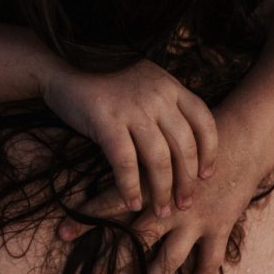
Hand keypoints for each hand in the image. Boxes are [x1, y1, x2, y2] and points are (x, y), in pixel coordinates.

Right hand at [42, 61, 217, 217]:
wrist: (64, 63)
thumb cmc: (106, 78)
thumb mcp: (145, 82)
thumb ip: (165, 104)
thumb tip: (184, 141)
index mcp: (170, 86)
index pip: (204, 121)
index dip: (209, 152)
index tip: (206, 175)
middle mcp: (157, 97)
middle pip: (184, 146)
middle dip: (187, 180)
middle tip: (185, 203)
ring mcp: (132, 109)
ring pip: (158, 160)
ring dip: (162, 191)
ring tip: (161, 211)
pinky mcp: (106, 121)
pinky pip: (125, 163)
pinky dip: (130, 187)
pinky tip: (133, 202)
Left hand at [57, 151, 262, 273]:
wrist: (244, 138)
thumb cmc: (194, 140)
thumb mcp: (161, 144)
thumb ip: (134, 160)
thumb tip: (99, 160)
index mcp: (154, 181)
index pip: (114, 201)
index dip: (88, 217)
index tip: (62, 233)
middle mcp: (172, 205)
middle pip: (137, 239)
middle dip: (113, 264)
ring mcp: (196, 219)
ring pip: (170, 257)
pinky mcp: (219, 227)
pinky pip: (209, 262)